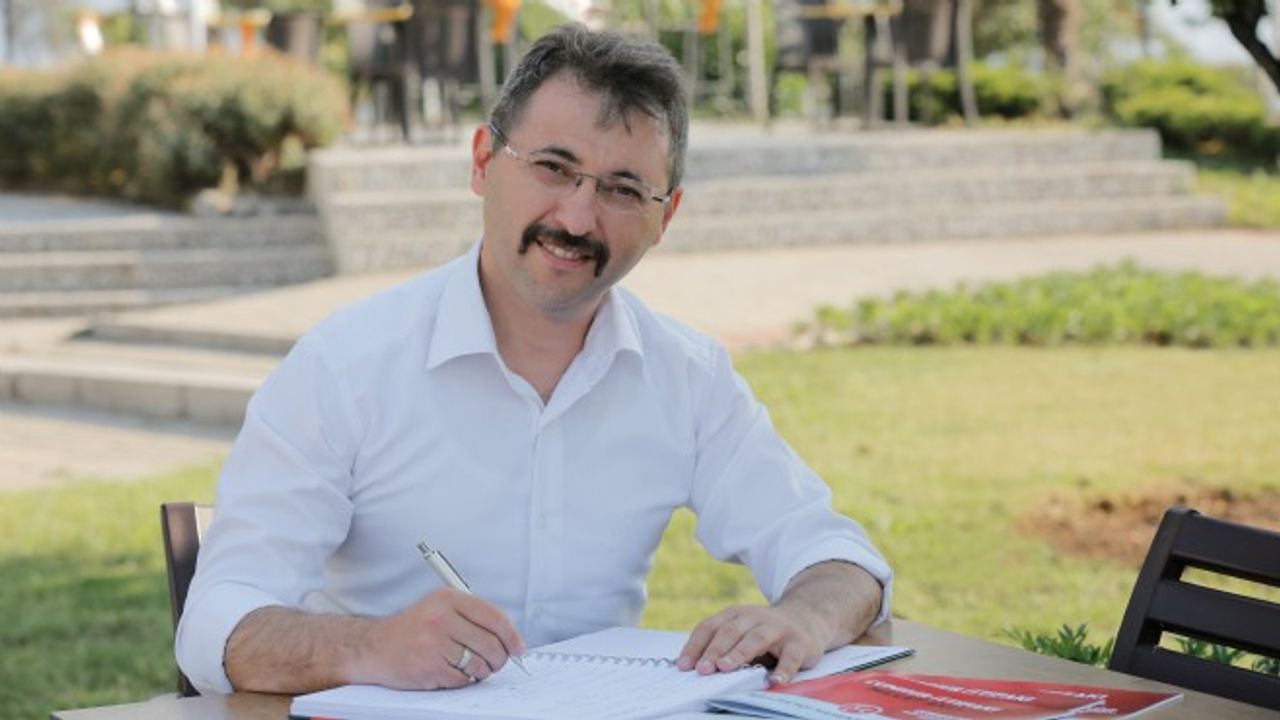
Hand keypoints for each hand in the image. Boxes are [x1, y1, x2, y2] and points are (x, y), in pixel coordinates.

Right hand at [352, 587, 526, 689]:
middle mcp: (441, 618)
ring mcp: (433, 643)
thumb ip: (473, 617)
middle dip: (499, 659)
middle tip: (496, 663)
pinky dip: (461, 680)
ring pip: (478, 664)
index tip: (519, 648)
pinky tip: (450, 672)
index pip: (494, 617)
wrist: (373, 647)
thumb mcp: (441, 609)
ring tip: (471, 667)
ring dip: (480, 671)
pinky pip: (461, 679)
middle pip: (491, 644)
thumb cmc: (413, 629)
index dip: (512, 636)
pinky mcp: (427, 667)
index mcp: (448, 599)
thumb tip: (510, 639)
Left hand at [676, 604, 826, 685]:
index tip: (684, 666)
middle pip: (730, 632)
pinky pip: (790, 657)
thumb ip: (721, 645)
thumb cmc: (765, 631)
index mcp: (735, 614)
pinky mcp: (799, 642)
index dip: (695, 646)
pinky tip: (776, 680)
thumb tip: (691, 667)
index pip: (710, 627)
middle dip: (714, 651)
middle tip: (703, 669)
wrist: (806, 618)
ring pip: (756, 639)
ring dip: (739, 653)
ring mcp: (777, 628)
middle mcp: (754, 617)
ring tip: (727, 668)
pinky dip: (783, 669)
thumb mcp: (741, 631)